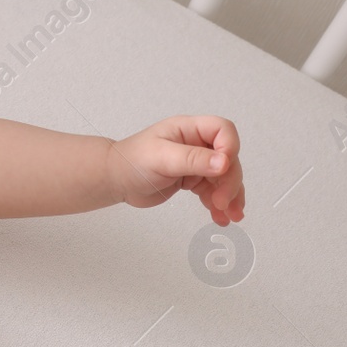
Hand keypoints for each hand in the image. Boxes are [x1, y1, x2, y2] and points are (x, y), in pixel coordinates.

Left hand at [109, 115, 244, 224]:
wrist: (116, 180)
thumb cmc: (131, 161)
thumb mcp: (161, 157)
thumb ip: (193, 159)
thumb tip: (224, 162)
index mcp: (188, 129)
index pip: (222, 130)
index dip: (229, 148)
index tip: (224, 168)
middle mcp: (195, 144)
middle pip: (228, 158)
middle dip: (229, 181)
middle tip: (221, 201)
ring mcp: (196, 162)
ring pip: (225, 177)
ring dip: (231, 196)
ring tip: (231, 215)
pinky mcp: (193, 180)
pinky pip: (214, 190)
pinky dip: (220, 204)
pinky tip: (221, 217)